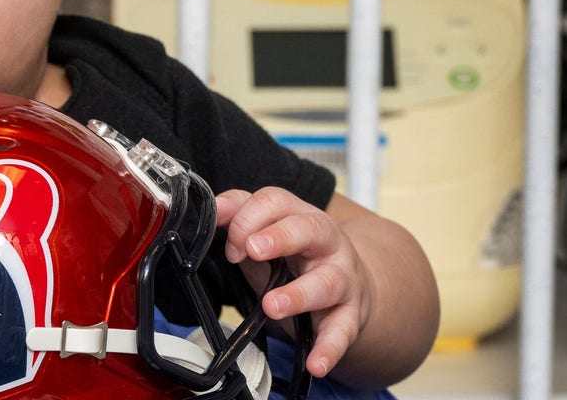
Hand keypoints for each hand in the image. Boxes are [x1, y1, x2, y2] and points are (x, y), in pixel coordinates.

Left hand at [215, 187, 371, 378]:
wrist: (352, 286)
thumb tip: (214, 211)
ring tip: (271, 306)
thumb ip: (241, 220)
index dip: (248, 218)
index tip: (232, 244)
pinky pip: (342, 331)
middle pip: (309, 229)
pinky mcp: (350, 313)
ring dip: (298, 295)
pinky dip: (329, 348)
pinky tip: (315, 364)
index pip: (276, 202)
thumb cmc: (300, 258)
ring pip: (326, 282)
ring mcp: (342, 277)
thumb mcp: (270, 234)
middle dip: (279, 237)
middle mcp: (326, 242)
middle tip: (252, 250)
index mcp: (300, 216)